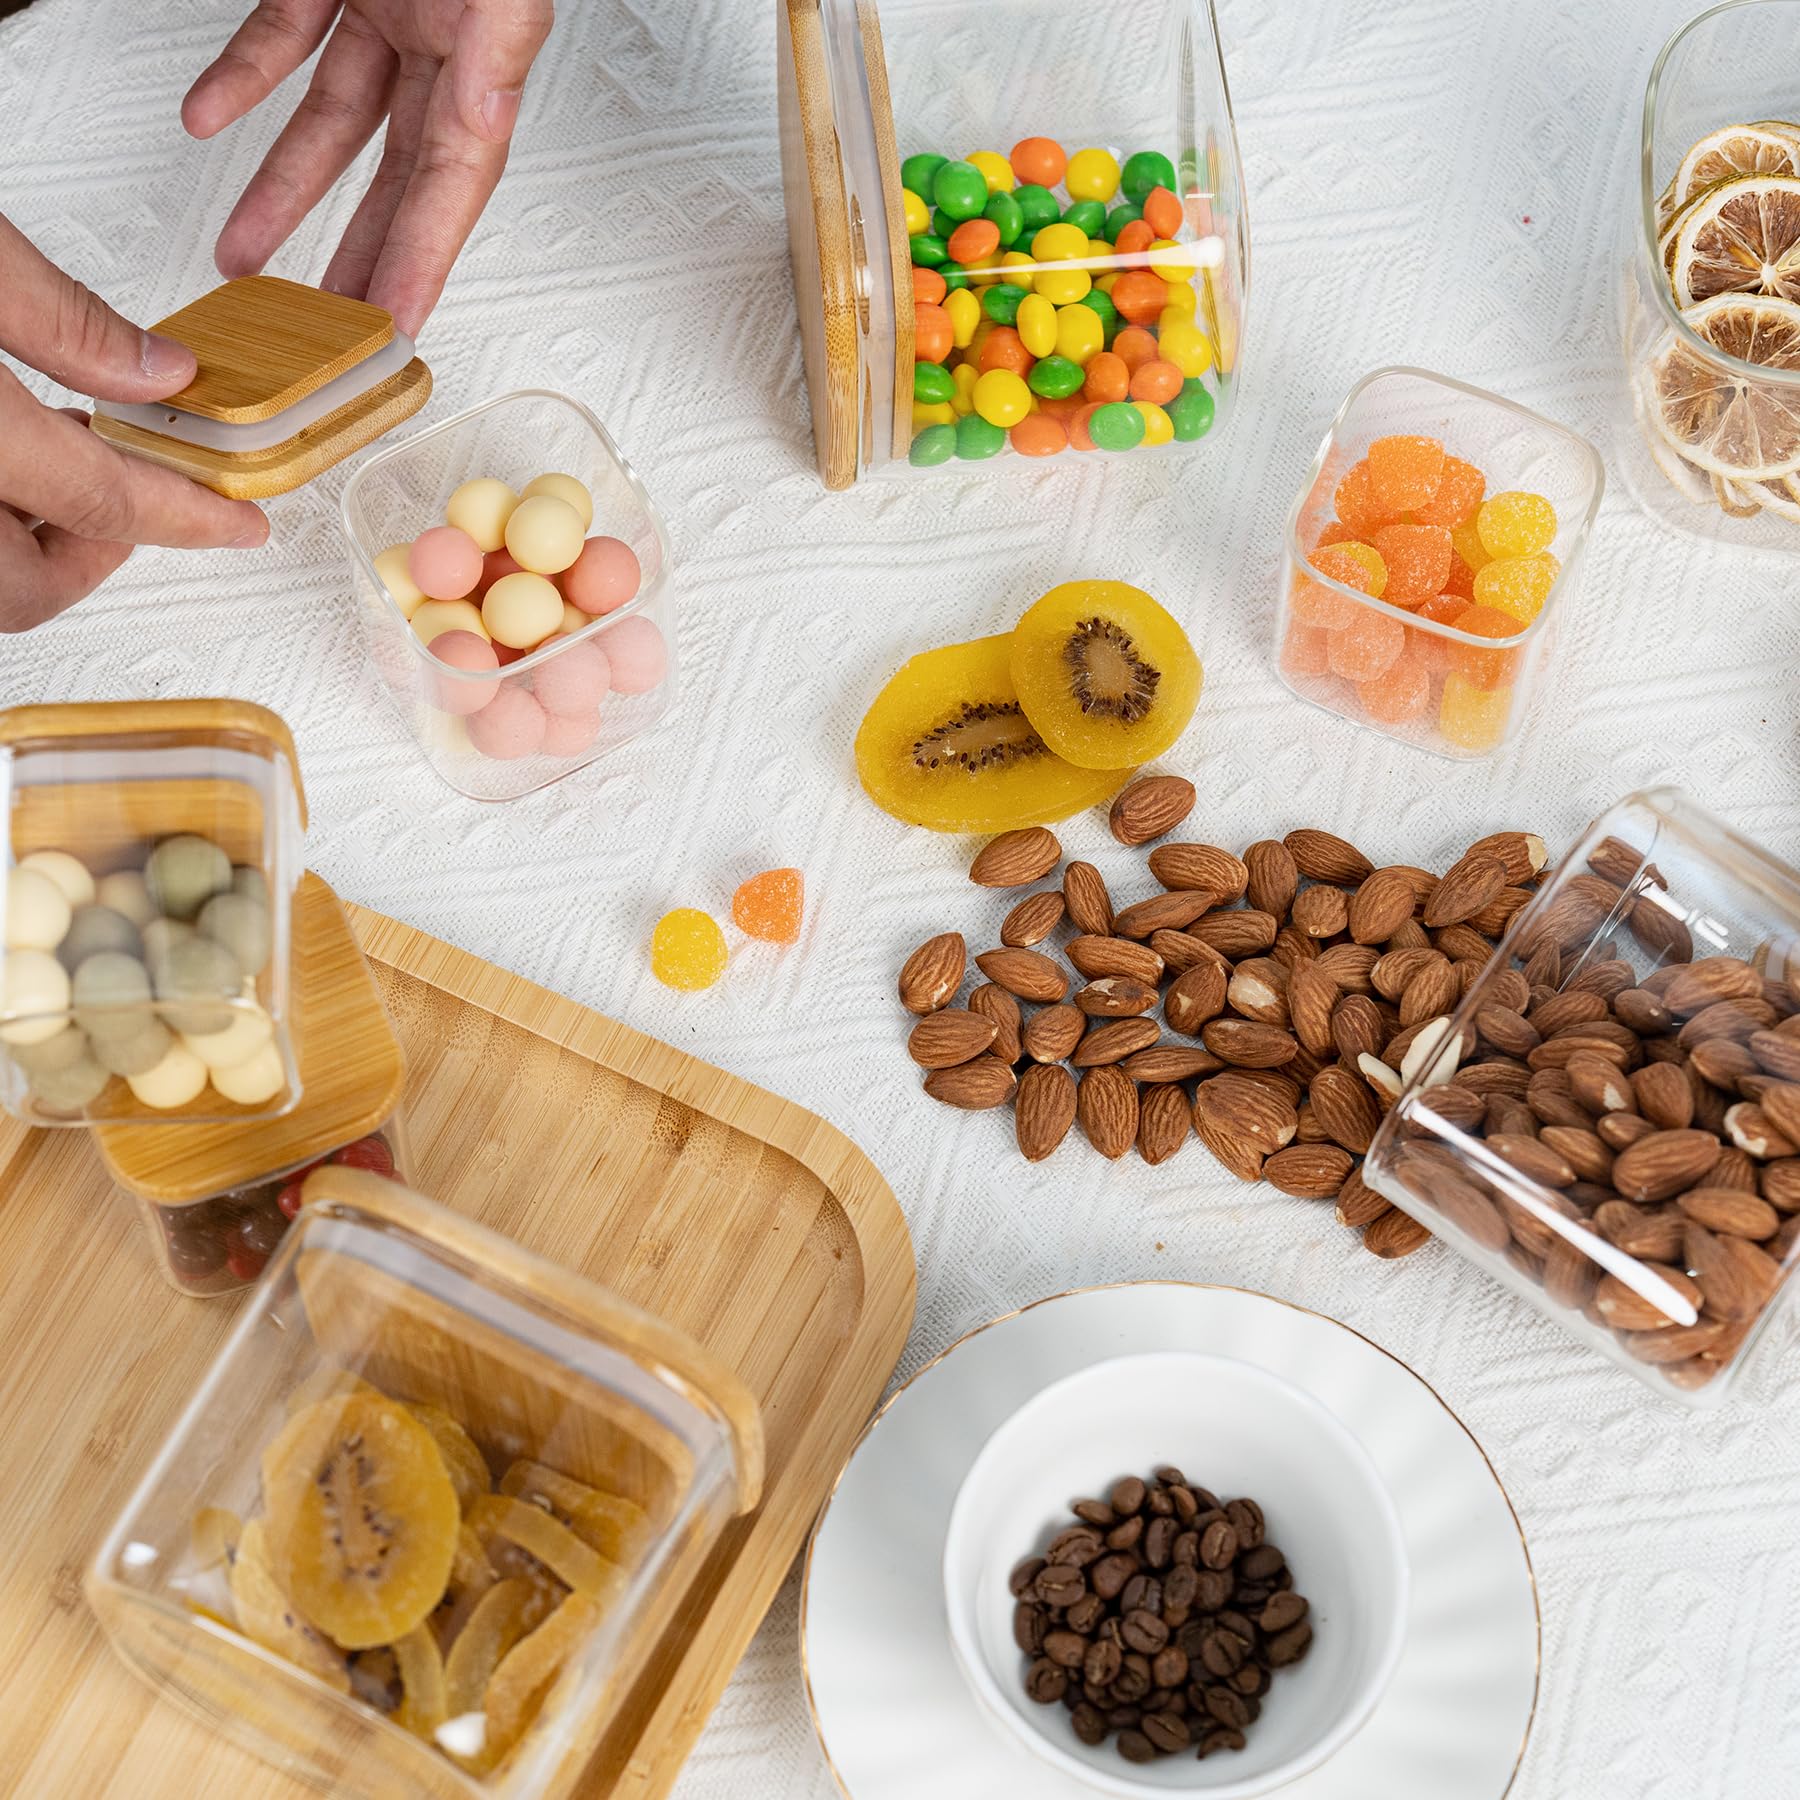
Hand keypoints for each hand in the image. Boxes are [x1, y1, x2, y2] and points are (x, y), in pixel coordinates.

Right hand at [0, 216, 268, 632]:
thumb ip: (60, 317)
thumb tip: (161, 371)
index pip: (105, 505)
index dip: (188, 517)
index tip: (244, 524)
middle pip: (25, 590)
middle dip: (89, 556)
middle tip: (138, 497)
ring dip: (30, 543)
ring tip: (62, 466)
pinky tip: (3, 457)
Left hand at [183, 1, 553, 336]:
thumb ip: (502, 33)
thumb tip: (486, 112)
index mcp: (487, 42)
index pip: (455, 175)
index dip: (423, 257)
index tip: (394, 323)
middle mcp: (439, 37)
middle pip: (398, 174)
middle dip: (361, 255)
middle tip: (332, 326)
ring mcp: (384, 7)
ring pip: (331, 116)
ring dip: (284, 192)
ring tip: (244, 254)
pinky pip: (281, 32)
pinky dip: (244, 78)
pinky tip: (208, 116)